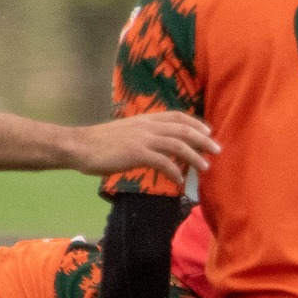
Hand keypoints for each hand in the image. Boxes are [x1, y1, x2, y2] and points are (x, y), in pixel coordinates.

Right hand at [64, 111, 216, 184]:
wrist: (79, 146)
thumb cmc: (100, 142)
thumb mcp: (126, 132)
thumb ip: (143, 135)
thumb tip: (157, 144)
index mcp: (145, 119)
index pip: (176, 116)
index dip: (195, 123)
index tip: (208, 132)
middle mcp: (147, 126)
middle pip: (183, 129)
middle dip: (203, 139)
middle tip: (217, 150)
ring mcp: (142, 139)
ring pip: (177, 145)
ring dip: (194, 156)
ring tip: (205, 167)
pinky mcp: (136, 154)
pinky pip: (163, 162)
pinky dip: (174, 171)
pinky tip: (180, 180)